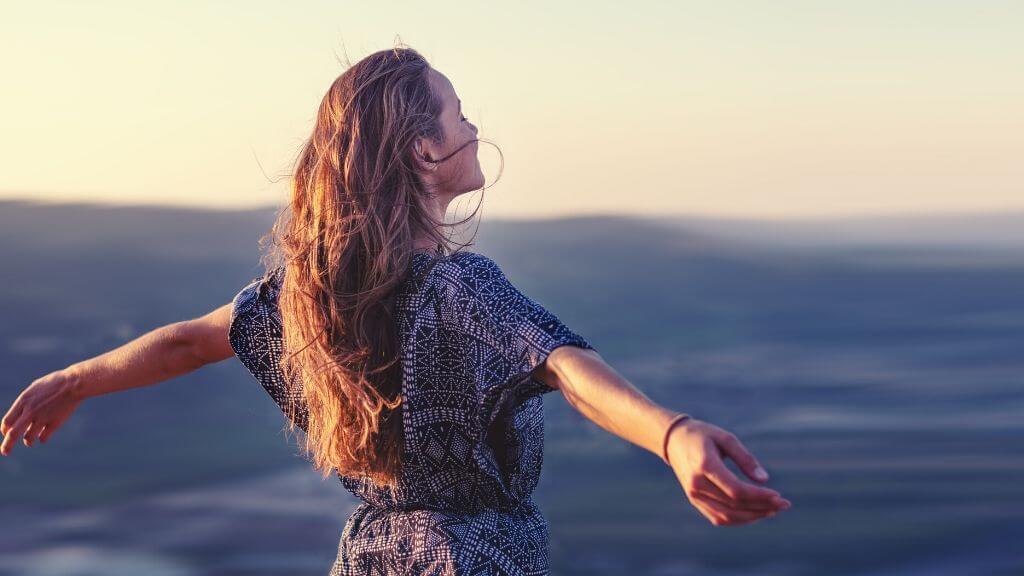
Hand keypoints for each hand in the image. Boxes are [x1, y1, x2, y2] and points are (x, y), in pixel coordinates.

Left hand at [1, 368, 83, 455]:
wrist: (73, 384)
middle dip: (7, 446)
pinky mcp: (55, 423)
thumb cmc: (55, 383)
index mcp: (23, 401)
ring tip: (29, 442)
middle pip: (13, 434)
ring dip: (28, 441)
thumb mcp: (35, 389)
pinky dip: (42, 438)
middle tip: (5, 452)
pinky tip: (44, 436)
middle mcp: (30, 411)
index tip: (6, 433)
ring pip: (29, 438)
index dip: (5, 429)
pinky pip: (44, 437)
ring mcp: (42, 418)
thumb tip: (20, 414)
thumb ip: (26, 402)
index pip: (7, 421)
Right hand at [666, 418, 791, 525]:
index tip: (778, 495)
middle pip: (734, 505)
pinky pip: (718, 517)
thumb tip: (764, 480)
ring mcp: (694, 495)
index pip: (736, 490)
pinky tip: (754, 514)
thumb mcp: (726, 438)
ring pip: (726, 516)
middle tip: (783, 504)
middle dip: (762, 507)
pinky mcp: (694, 500)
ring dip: (752, 517)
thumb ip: (745, 458)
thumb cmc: (703, 435)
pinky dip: (738, 519)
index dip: (759, 496)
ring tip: (772, 511)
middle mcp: (697, 484)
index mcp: (705, 465)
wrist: (673, 440)